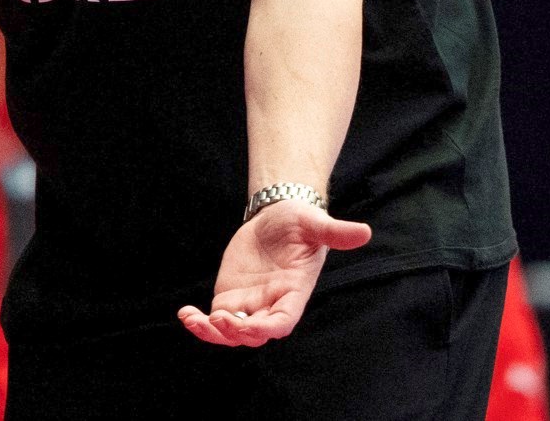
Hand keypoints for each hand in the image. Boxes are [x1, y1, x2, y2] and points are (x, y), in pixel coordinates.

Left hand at [177, 200, 370, 346]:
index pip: (283, 321)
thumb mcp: (316, 224)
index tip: (252, 324)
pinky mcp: (230, 297)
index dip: (268, 327)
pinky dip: (200, 322)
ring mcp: (249, 304)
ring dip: (213, 333)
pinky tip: (185, 315)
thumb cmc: (301, 222)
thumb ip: (336, 232)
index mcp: (293, 293)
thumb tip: (365, 232)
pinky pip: (215, 319)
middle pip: (255, 333)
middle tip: (218, 318)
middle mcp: (271, 304)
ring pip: (232, 333)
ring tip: (193, 320)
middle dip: (237, 332)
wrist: (278, 215)